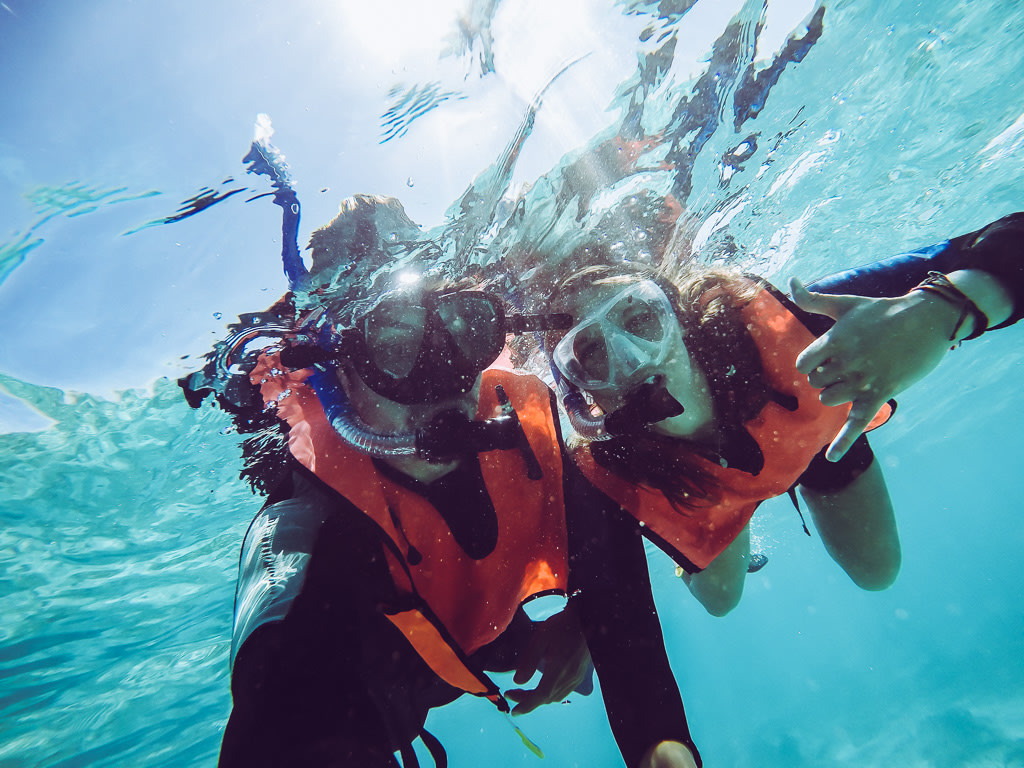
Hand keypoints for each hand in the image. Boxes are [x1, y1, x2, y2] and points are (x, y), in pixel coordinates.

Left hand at [505, 605, 591, 715]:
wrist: (586, 620)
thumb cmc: (562, 626)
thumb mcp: (541, 638)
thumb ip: (529, 661)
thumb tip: (517, 681)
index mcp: (558, 669)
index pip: (540, 696)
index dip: (526, 705)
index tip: (514, 710)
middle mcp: (568, 678)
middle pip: (546, 699)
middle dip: (527, 700)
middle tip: (511, 694)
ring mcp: (575, 678)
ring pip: (554, 698)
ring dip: (537, 699)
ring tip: (523, 692)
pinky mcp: (578, 676)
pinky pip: (562, 692)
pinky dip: (548, 695)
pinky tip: (542, 688)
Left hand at [790, 277, 959, 460]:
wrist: (925, 320)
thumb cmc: (882, 311)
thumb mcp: (846, 303)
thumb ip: (813, 299)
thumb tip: (792, 280)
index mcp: (835, 341)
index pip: (803, 365)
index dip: (810, 363)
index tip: (823, 357)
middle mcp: (846, 363)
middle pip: (815, 383)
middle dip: (824, 376)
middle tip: (845, 364)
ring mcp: (863, 380)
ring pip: (830, 399)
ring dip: (836, 393)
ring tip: (853, 378)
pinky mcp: (880, 394)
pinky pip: (856, 423)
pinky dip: (843, 442)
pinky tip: (831, 458)